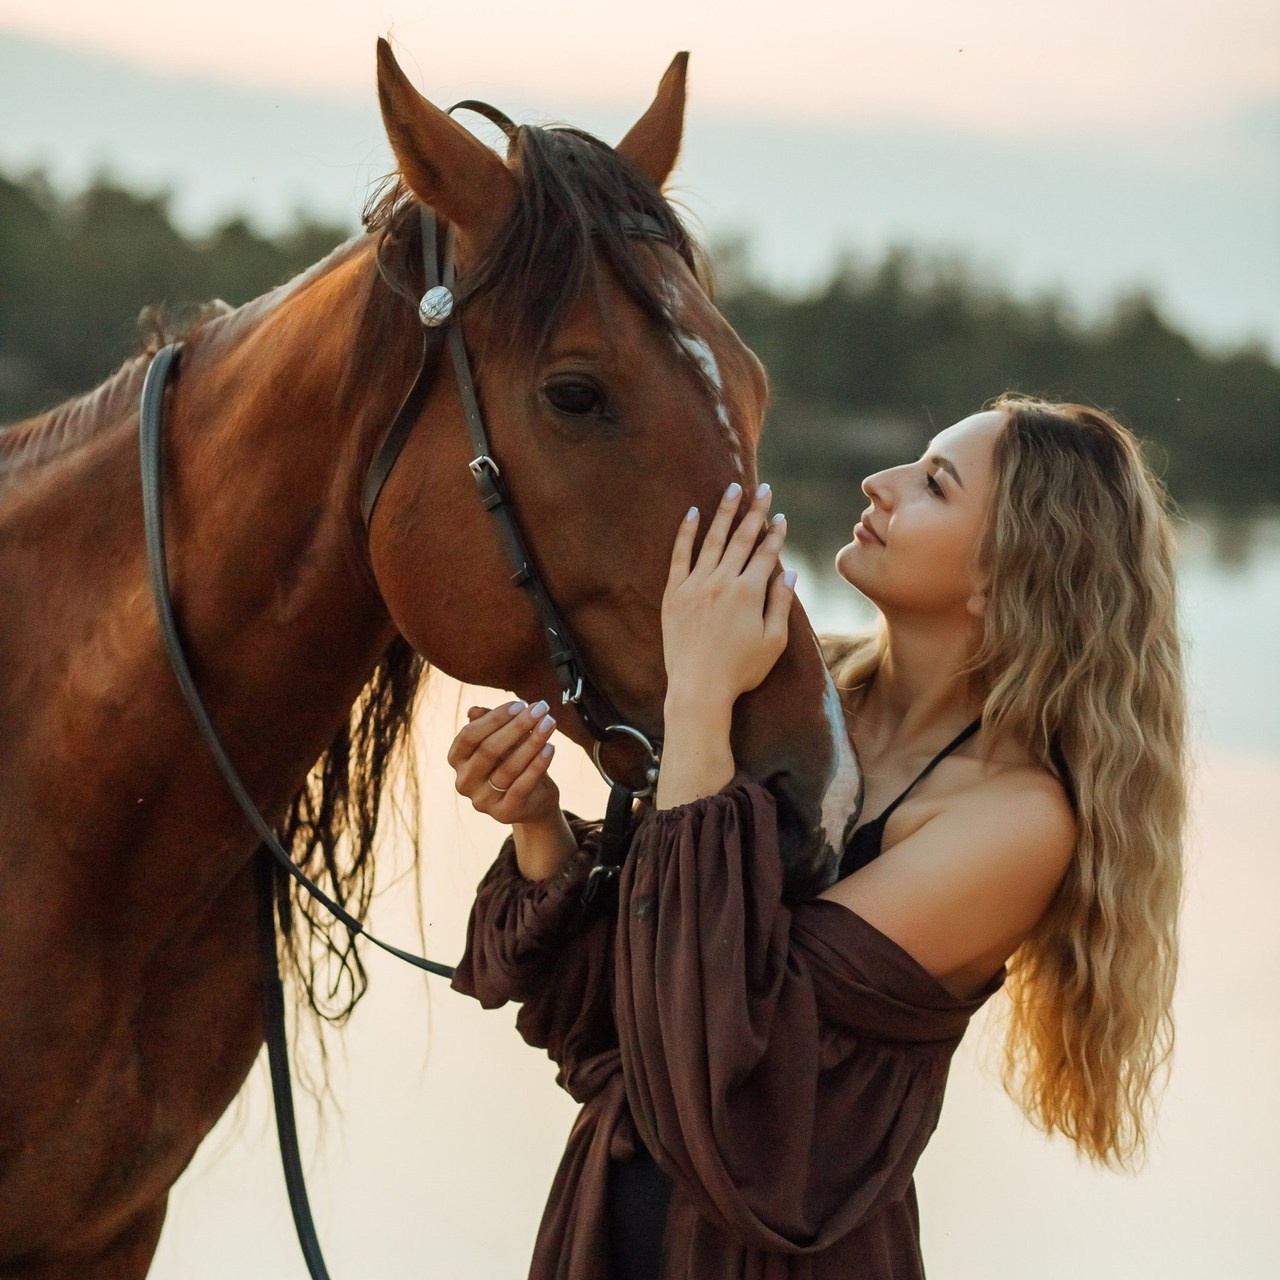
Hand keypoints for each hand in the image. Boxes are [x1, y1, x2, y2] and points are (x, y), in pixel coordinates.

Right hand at [447, 700, 561, 825]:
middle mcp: (464, 782)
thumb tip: (474, 711)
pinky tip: (551, 748)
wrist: (534, 800)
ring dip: (532, 742)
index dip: (494, 718)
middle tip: (541, 709)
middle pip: (488, 750)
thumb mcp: (503, 740)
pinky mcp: (504, 813)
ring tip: (550, 724)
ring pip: (508, 768)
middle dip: (517, 726)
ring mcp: (482, 800)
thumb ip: (490, 725)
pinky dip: (537, 765)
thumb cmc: (514, 761)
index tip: (520, 704)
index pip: (469, 736)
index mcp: (457, 760)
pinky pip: (522, 786)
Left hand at [662, 481, 796, 710]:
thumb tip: (789, 573)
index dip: (775, 534)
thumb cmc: (741, 670)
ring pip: (713, 540)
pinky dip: (686, 533)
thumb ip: (780, 604)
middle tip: (762, 488)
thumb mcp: (773, 642)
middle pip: (742, 539)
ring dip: (724, 512)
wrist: (698, 689)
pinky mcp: (675, 594)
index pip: (766, 554)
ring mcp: (696, 585)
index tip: (780, 516)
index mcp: (749, 593)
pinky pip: (680, 556)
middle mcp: (722, 582)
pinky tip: (692, 513)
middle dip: (754, 511)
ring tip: (732, 488)